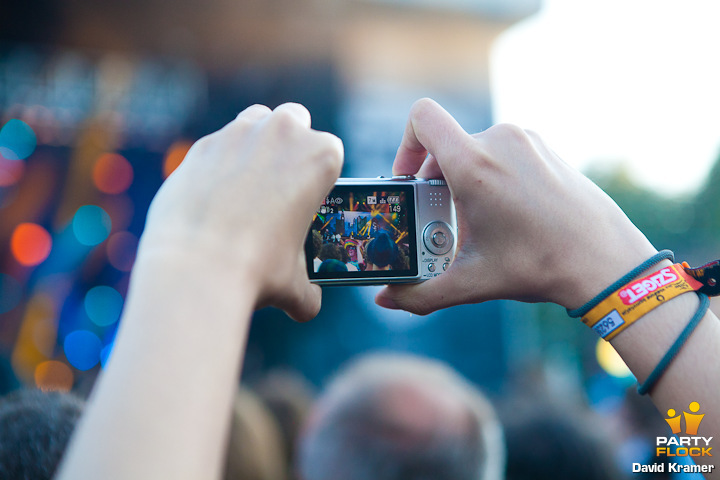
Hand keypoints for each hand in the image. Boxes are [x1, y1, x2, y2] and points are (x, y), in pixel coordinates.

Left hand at [139, 103, 342, 320]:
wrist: (196, 266)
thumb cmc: (257, 271)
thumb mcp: (295, 285)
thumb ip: (308, 290)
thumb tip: (308, 306)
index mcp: (320, 156)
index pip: (330, 150)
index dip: (319, 172)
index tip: (308, 193)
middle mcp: (283, 133)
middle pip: (295, 122)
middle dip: (289, 145)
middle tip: (279, 185)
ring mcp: (239, 133)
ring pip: (255, 122)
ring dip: (256, 143)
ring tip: (247, 184)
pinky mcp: (201, 145)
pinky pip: (218, 146)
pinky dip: (219, 164)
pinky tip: (213, 197)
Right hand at [375, 98, 656, 313]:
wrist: (605, 260)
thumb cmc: (540, 265)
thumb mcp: (472, 281)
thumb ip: (420, 293)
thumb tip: (386, 298)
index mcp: (474, 165)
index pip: (422, 118)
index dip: (405, 145)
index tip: (410, 179)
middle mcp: (500, 142)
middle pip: (446, 143)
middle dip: (434, 178)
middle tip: (441, 217)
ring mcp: (527, 141)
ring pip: (476, 148)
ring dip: (465, 177)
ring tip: (477, 219)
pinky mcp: (546, 148)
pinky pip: (504, 151)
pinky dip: (493, 174)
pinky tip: (507, 212)